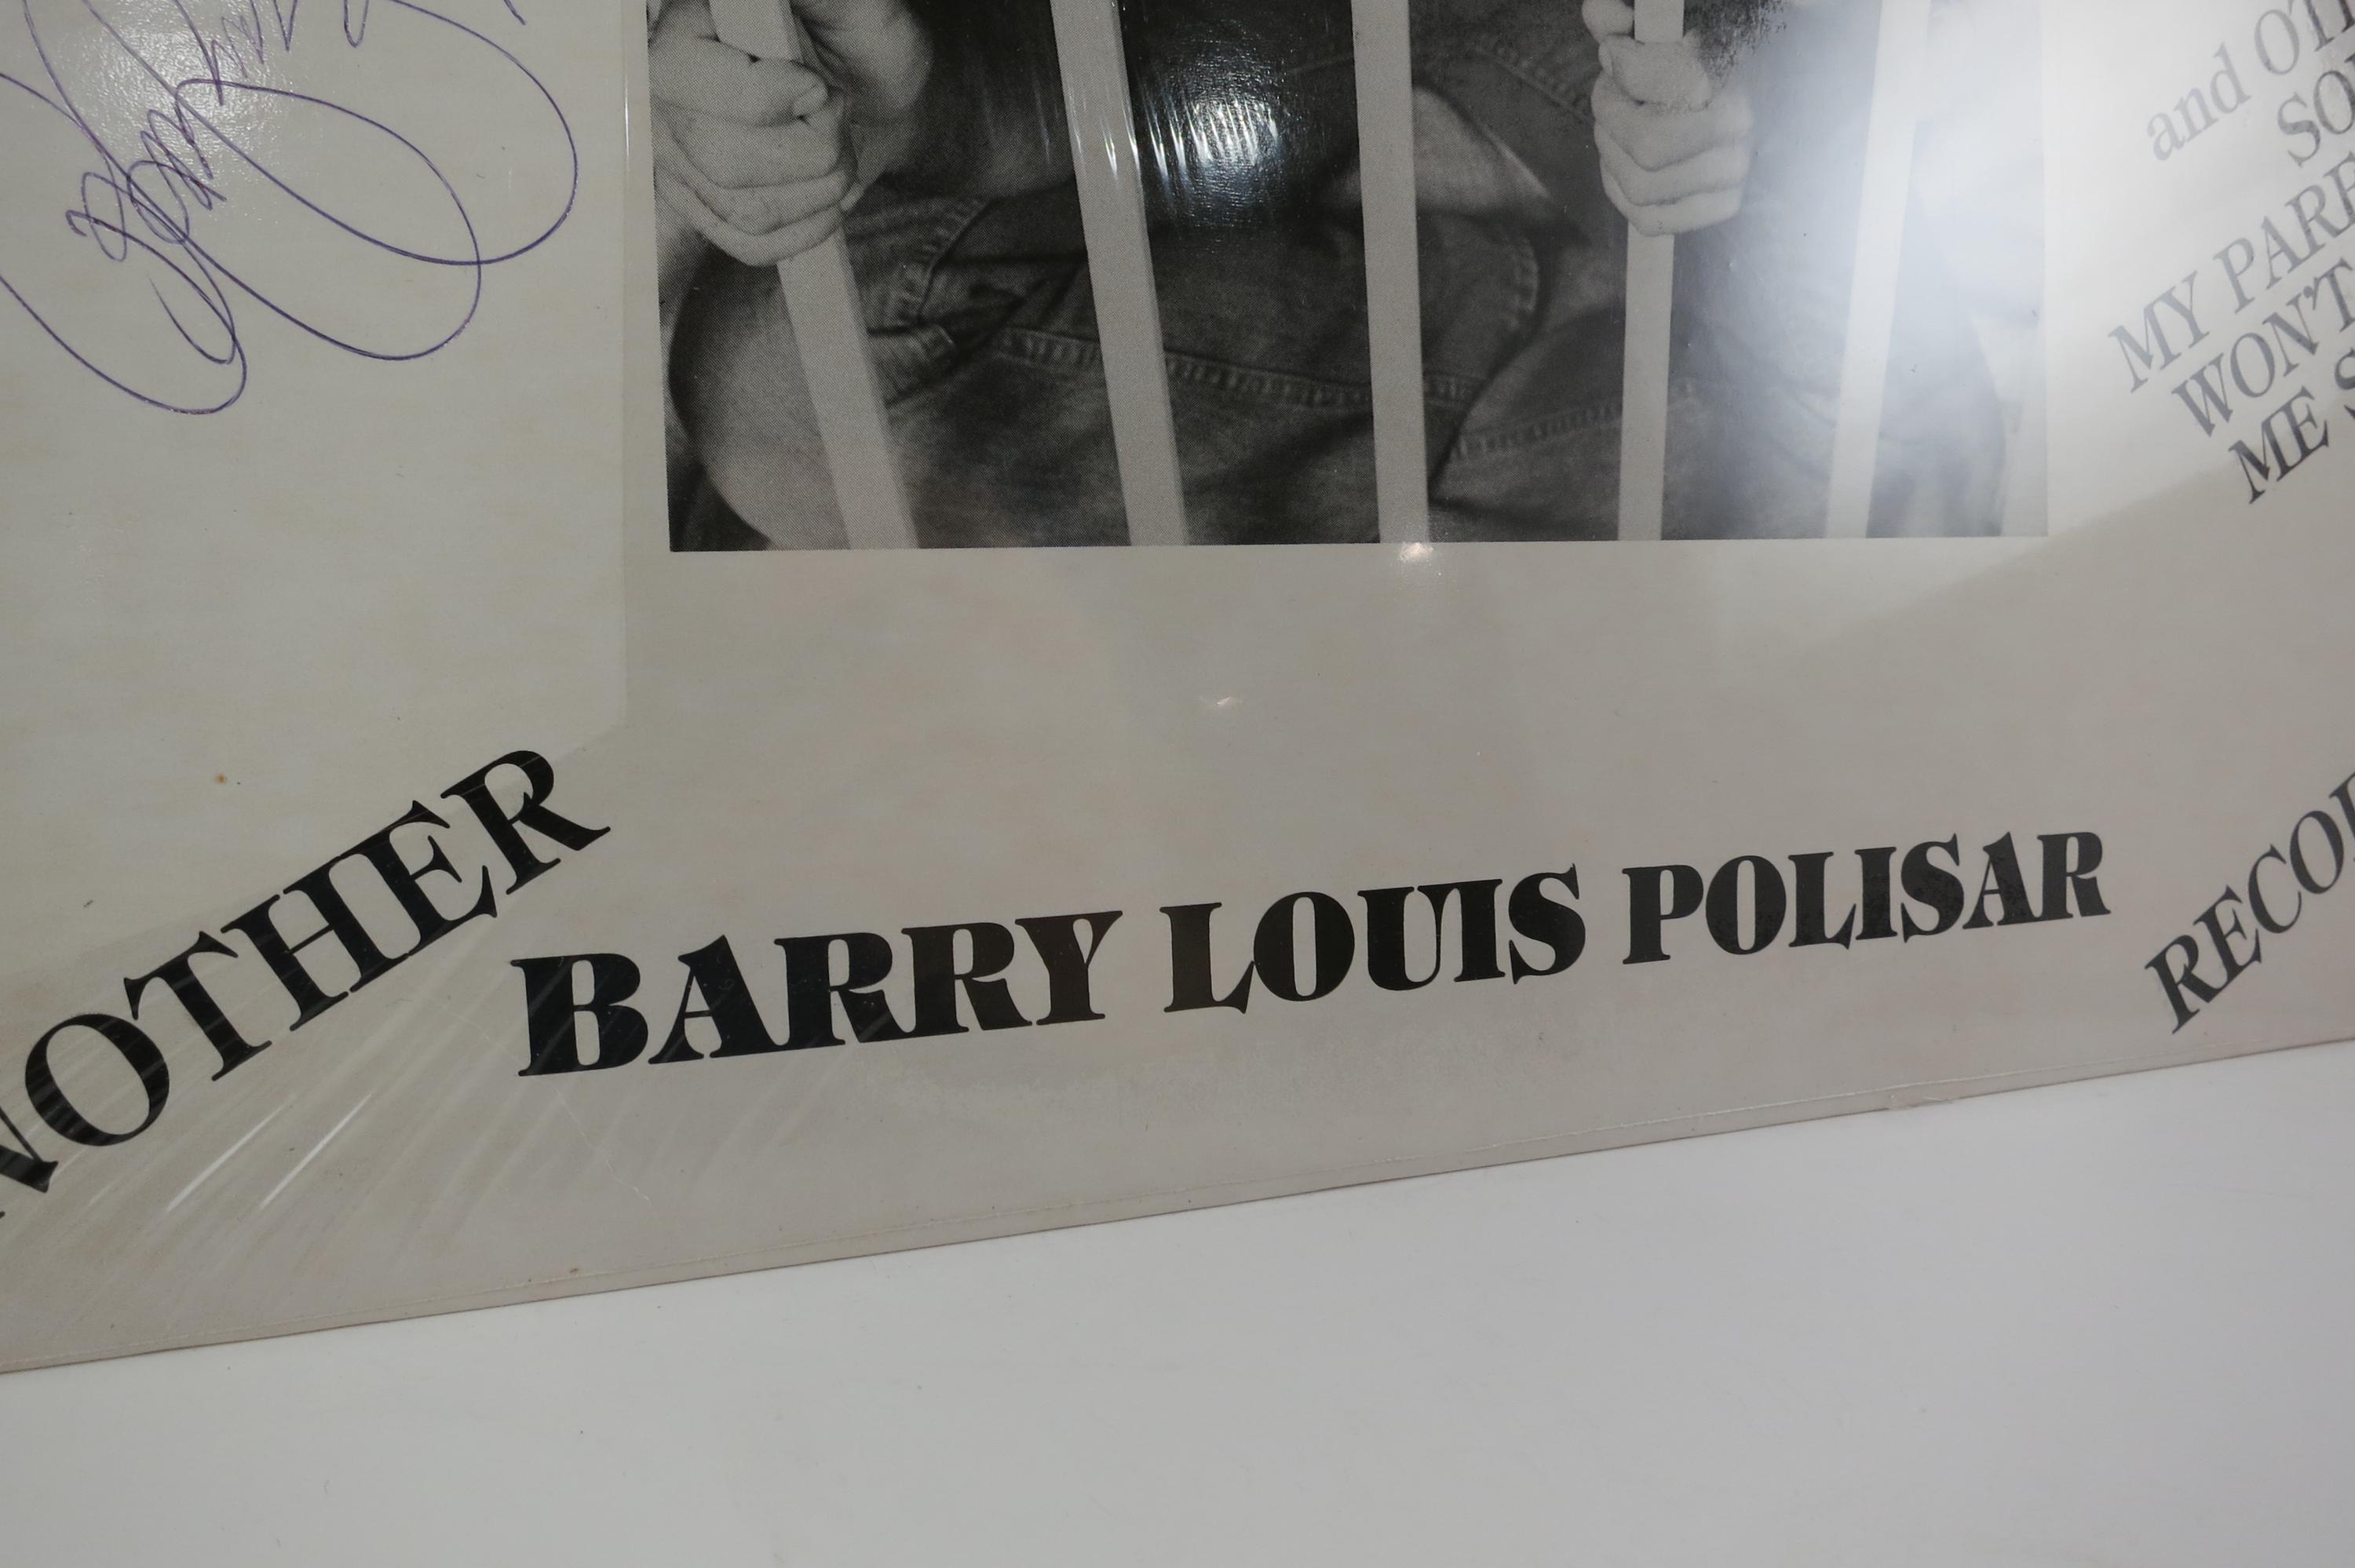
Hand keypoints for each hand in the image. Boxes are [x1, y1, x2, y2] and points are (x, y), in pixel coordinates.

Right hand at [650, 0, 929, 268]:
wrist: (879, 94)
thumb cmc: (862, 39)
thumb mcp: (849, 4)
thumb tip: (764, 1)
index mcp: (685, 29)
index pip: (683, 78)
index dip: (765, 97)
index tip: (815, 87)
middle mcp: (664, 96)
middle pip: (723, 160)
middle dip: (812, 150)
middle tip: (838, 116)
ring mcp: (679, 159)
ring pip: (743, 208)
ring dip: (819, 190)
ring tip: (840, 153)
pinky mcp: (706, 209)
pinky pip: (750, 243)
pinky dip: (808, 228)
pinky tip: (828, 197)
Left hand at [1582, 0, 1753, 236]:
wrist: (1739, 84)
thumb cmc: (1692, 52)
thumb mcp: (1661, 24)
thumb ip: (1623, 15)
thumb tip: (1603, 27)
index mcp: (1735, 73)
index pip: (1670, 86)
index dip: (1624, 70)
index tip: (1615, 52)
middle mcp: (1743, 129)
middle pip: (1647, 147)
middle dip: (1611, 118)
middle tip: (1610, 94)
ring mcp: (1736, 173)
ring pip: (1640, 186)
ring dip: (1610, 153)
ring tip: (1618, 124)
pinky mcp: (1721, 206)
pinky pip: (1649, 219)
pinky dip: (1620, 191)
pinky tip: (1621, 162)